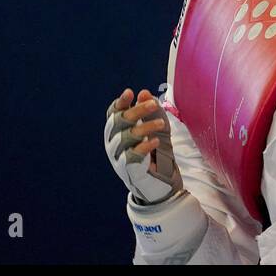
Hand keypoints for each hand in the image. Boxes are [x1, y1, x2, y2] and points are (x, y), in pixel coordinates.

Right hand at [104, 88, 181, 204]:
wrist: (158, 182)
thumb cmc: (154, 151)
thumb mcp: (155, 127)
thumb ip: (148, 110)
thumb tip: (143, 93)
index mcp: (117, 130)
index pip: (113, 114)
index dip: (120, 103)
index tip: (130, 93)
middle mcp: (113, 142)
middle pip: (119, 122)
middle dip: (136, 111)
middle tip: (153, 104)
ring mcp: (118, 156)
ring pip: (125, 137)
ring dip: (144, 127)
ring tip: (162, 124)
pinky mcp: (127, 169)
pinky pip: (131, 156)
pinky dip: (143, 147)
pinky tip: (155, 141)